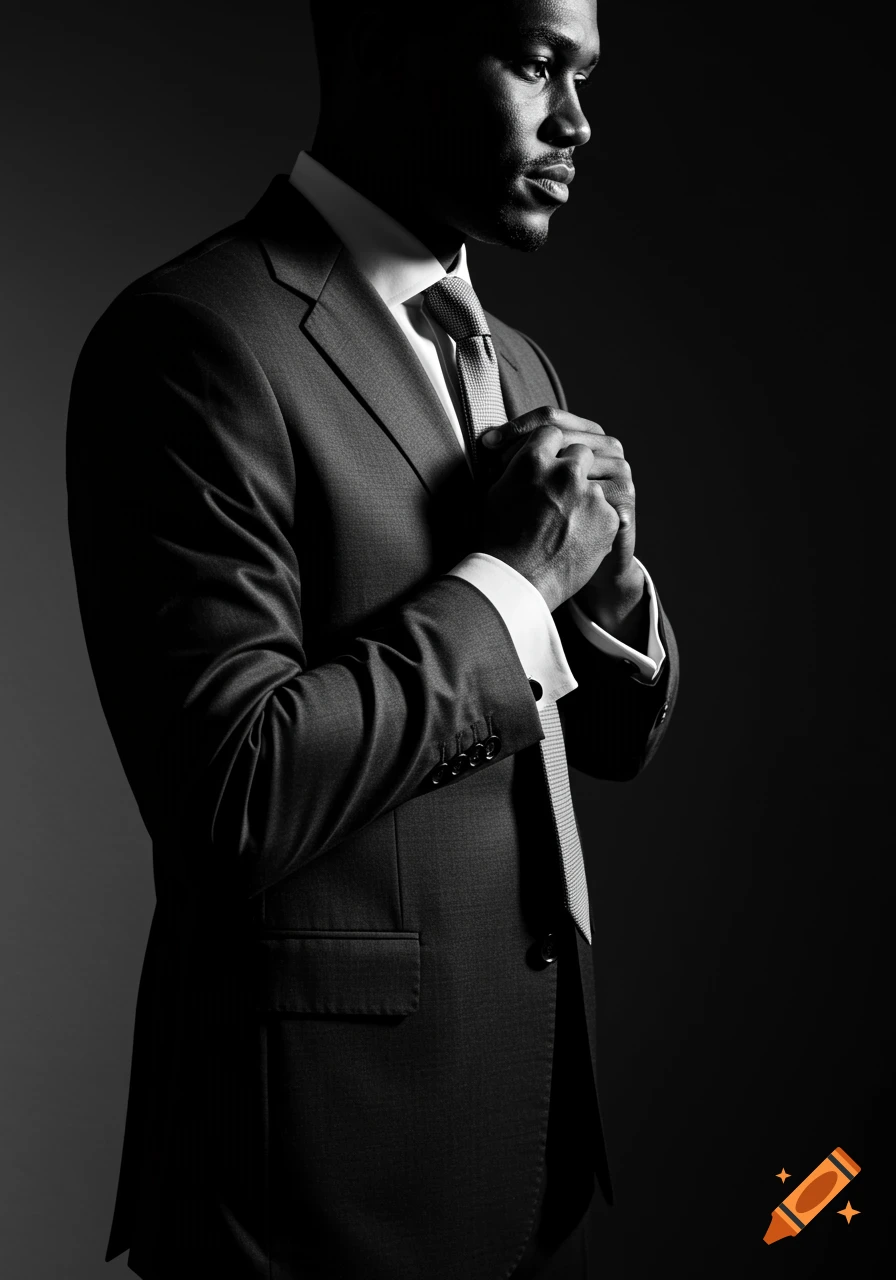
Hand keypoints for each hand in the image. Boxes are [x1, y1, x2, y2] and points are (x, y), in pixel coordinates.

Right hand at [478, 415, 619, 612]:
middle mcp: (565, 471)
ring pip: (595, 477)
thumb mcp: (496, 492)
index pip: (551, 431)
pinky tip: (578, 530)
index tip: (548, 456)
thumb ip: (515, 464)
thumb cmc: (499, 538)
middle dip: (572, 464)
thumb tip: (519, 449)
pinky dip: (595, 515)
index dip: (550, 445)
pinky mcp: (608, 516)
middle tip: (562, 484)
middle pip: (579, 450)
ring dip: (584, 489)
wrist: (519, 582)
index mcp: (533, 459)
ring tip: (568, 512)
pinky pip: (606, 505)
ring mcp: (590, 494)